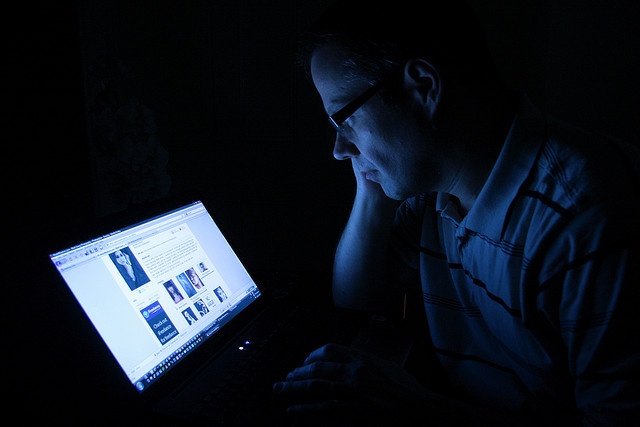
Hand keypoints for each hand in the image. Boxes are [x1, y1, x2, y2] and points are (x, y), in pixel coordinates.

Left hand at [272, 343, 429, 425]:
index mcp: (363, 359)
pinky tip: (293, 410)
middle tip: (286, 377)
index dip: (312, 356)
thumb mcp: (386, 367)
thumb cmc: (407, 391)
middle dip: (297, 373)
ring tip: (280, 391)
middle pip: (316, 368)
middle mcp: (354, 373)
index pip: (329, 350)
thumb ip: (365, 364)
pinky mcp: (351, 413)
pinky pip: (320, 410)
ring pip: (313, 388)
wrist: (420, 410)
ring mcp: (351, 393)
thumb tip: (347, 363)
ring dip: (293, 389)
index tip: (305, 362)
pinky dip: (304, 410)